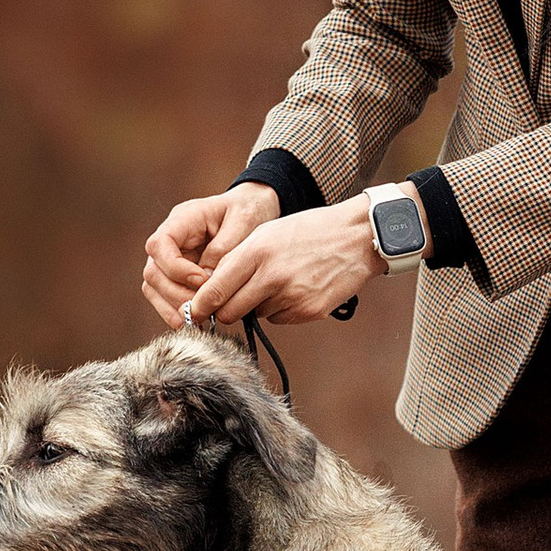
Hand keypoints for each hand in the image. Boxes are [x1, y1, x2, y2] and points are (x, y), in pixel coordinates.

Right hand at [142, 184, 278, 332]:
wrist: (253, 210)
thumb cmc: (248, 211)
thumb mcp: (244, 222)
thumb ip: (224, 249)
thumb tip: (205, 279)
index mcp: (183, 219)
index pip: (160, 244)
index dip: (175, 267)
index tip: (201, 281)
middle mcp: (170, 239)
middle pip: (153, 270)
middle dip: (175, 293)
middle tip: (202, 308)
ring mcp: (171, 257)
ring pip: (154, 286)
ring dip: (172, 306)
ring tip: (196, 320)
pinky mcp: (177, 274)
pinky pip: (165, 295)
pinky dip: (175, 311)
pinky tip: (193, 323)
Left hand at [185, 197, 383, 331]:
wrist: (357, 237)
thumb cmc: (308, 232)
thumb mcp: (266, 234)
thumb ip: (237, 260)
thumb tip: (212, 291)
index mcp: (256, 252)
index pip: (215, 290)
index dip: (199, 306)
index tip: (193, 313)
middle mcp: (272, 277)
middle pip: (230, 311)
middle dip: (225, 311)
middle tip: (230, 304)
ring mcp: (292, 297)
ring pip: (256, 315)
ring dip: (259, 305)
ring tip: (280, 281)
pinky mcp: (309, 311)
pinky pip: (280, 319)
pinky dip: (282, 308)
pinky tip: (297, 288)